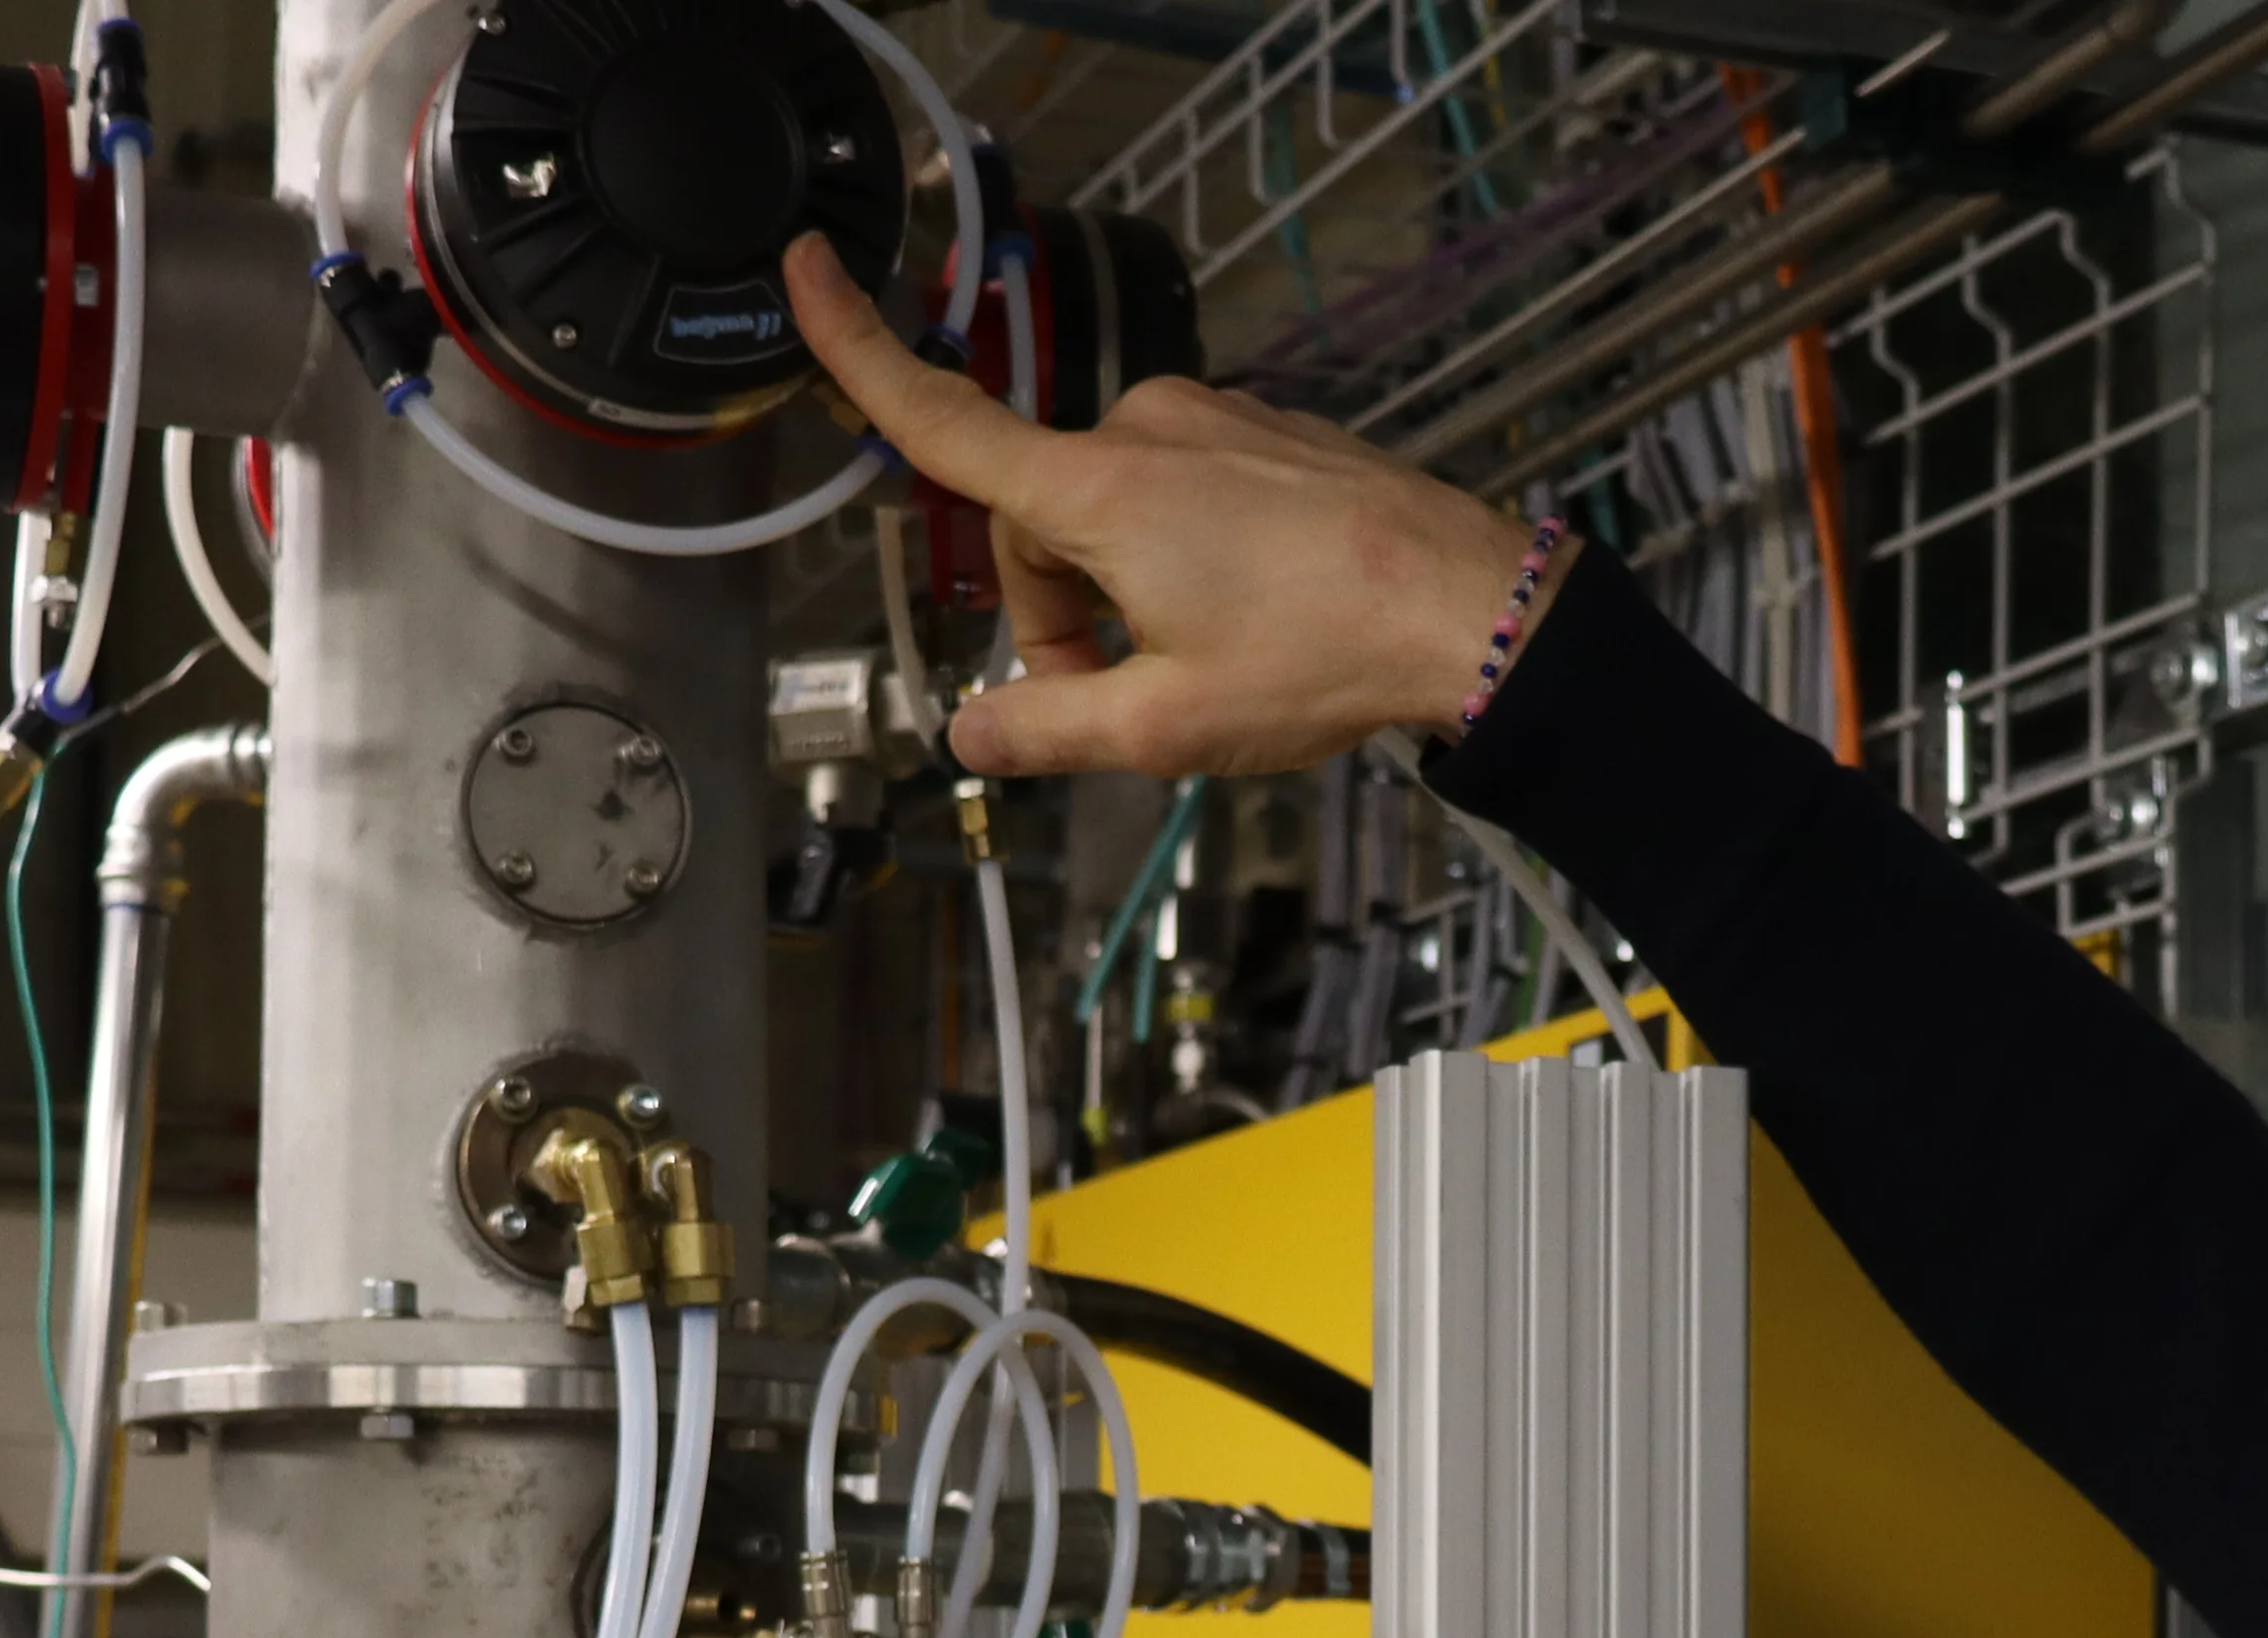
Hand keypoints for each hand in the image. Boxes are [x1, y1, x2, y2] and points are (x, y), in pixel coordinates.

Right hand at [784, 236, 1565, 779]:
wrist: (1467, 608)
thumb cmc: (1324, 657)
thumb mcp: (1165, 728)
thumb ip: (1046, 729)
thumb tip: (967, 733)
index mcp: (1097, 491)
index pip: (942, 421)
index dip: (856, 353)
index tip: (800, 274)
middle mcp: (1144, 431)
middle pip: (1037, 521)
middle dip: (1056, 611)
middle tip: (1123, 694)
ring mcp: (1211, 423)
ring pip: (1111, 512)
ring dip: (1123, 590)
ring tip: (1202, 663)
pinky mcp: (1262, 433)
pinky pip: (1181, 494)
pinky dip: (1185, 558)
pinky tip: (1251, 616)